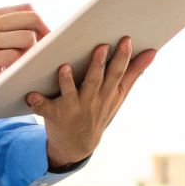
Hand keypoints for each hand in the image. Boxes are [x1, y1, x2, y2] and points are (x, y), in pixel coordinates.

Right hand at [0, 3, 48, 114]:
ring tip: (25, 65)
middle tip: (45, 53)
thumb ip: (1, 28)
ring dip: (31, 55)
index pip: (26, 9)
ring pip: (26, 41)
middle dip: (44, 37)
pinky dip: (19, 69)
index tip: (46, 38)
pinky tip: (11, 75)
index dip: (41, 23)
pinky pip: (15, 62)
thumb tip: (36, 24)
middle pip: (31, 22)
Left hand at [26, 36, 156, 167]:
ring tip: (64, 67)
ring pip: (70, 92)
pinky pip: (44, 108)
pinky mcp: (53, 114)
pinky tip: (31, 94)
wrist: (77, 145)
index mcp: (108, 94)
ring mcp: (72, 109)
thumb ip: (134, 72)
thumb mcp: (119, 95)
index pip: (118, 74)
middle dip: (99, 65)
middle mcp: (92, 101)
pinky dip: (38, 102)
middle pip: (96, 81)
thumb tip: (153, 52)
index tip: (127, 40)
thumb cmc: (99, 111)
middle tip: (101, 46)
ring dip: (67, 81)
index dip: (123, 57)